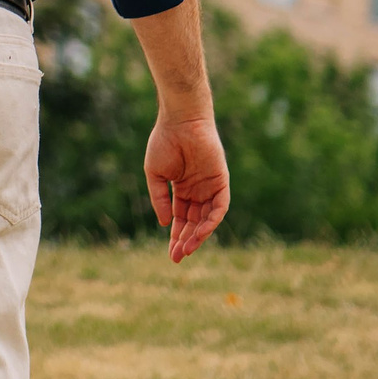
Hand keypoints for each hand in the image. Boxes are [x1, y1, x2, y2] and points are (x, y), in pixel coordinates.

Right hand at [143, 113, 229, 262]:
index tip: (171, 253)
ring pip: (207, 218)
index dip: (175, 236)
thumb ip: (160, 198)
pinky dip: (212, 220)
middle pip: (194, 222)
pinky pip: (220, 206)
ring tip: (188, 248)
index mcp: (181, 188)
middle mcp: (197, 190)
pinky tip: (200, 231)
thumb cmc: (165, 142)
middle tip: (178, 257)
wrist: (180, 121)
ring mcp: (210, 186)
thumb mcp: (156, 175)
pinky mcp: (221, 181)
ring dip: (199, 235)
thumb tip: (165, 223)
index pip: (181, 218)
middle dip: (186, 240)